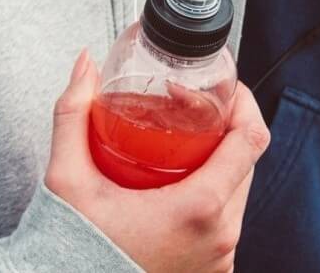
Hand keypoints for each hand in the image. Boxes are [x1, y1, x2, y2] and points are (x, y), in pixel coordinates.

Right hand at [46, 50, 270, 272]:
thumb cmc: (72, 250)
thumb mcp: (67, 180)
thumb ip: (73, 115)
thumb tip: (84, 65)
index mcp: (199, 208)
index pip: (252, 139)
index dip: (244, 104)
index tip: (224, 90)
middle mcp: (221, 236)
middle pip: (245, 163)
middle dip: (226, 131)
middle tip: (194, 113)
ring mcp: (220, 259)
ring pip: (237, 194)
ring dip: (219, 166)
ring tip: (185, 148)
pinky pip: (225, 225)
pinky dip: (211, 202)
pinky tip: (181, 188)